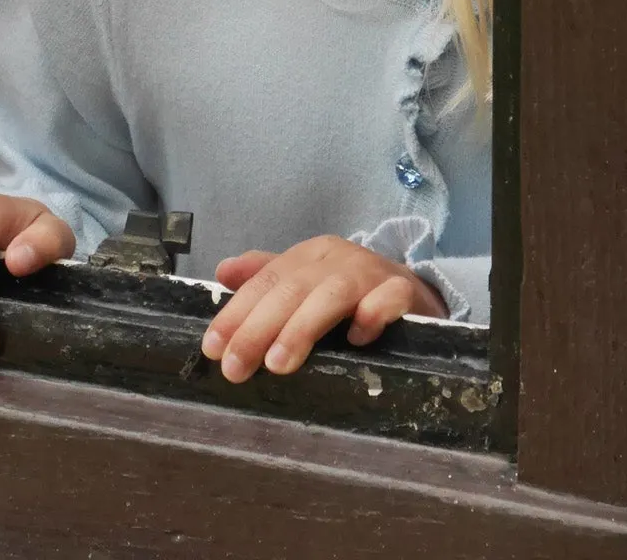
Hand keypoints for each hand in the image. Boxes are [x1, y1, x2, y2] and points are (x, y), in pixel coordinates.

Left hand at [202, 235, 446, 381]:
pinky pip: (389, 297)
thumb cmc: (351, 293)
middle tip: (235, 369)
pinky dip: (372, 314)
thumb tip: (222, 272)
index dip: (236, 314)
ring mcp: (371, 272)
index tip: (213, 349)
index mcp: (308, 256)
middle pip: (292, 289)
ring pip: (332, 294)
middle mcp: (336, 259)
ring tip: (278, 364)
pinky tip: (357, 339)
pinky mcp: (404, 290)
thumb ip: (266, 279)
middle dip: (258, 328)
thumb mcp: (306, 283)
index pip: (265, 281)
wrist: (413, 289)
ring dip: (302, 327)